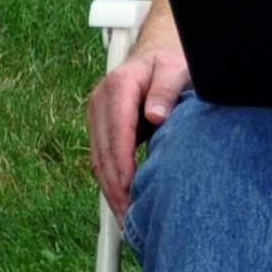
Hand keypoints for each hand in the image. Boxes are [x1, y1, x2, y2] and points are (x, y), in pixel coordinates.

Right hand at [86, 28, 189, 215]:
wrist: (156, 54)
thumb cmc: (169, 64)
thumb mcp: (175, 69)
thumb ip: (166, 90)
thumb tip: (154, 116)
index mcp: (119, 85)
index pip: (117, 131)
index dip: (122, 163)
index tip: (130, 189)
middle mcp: (100, 100)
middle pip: (102, 150)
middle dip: (114, 186)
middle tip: (129, 215)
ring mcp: (96, 114)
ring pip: (97, 159)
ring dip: (109, 190)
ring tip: (125, 217)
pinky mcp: (99, 126)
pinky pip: (100, 158)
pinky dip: (109, 182)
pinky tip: (120, 202)